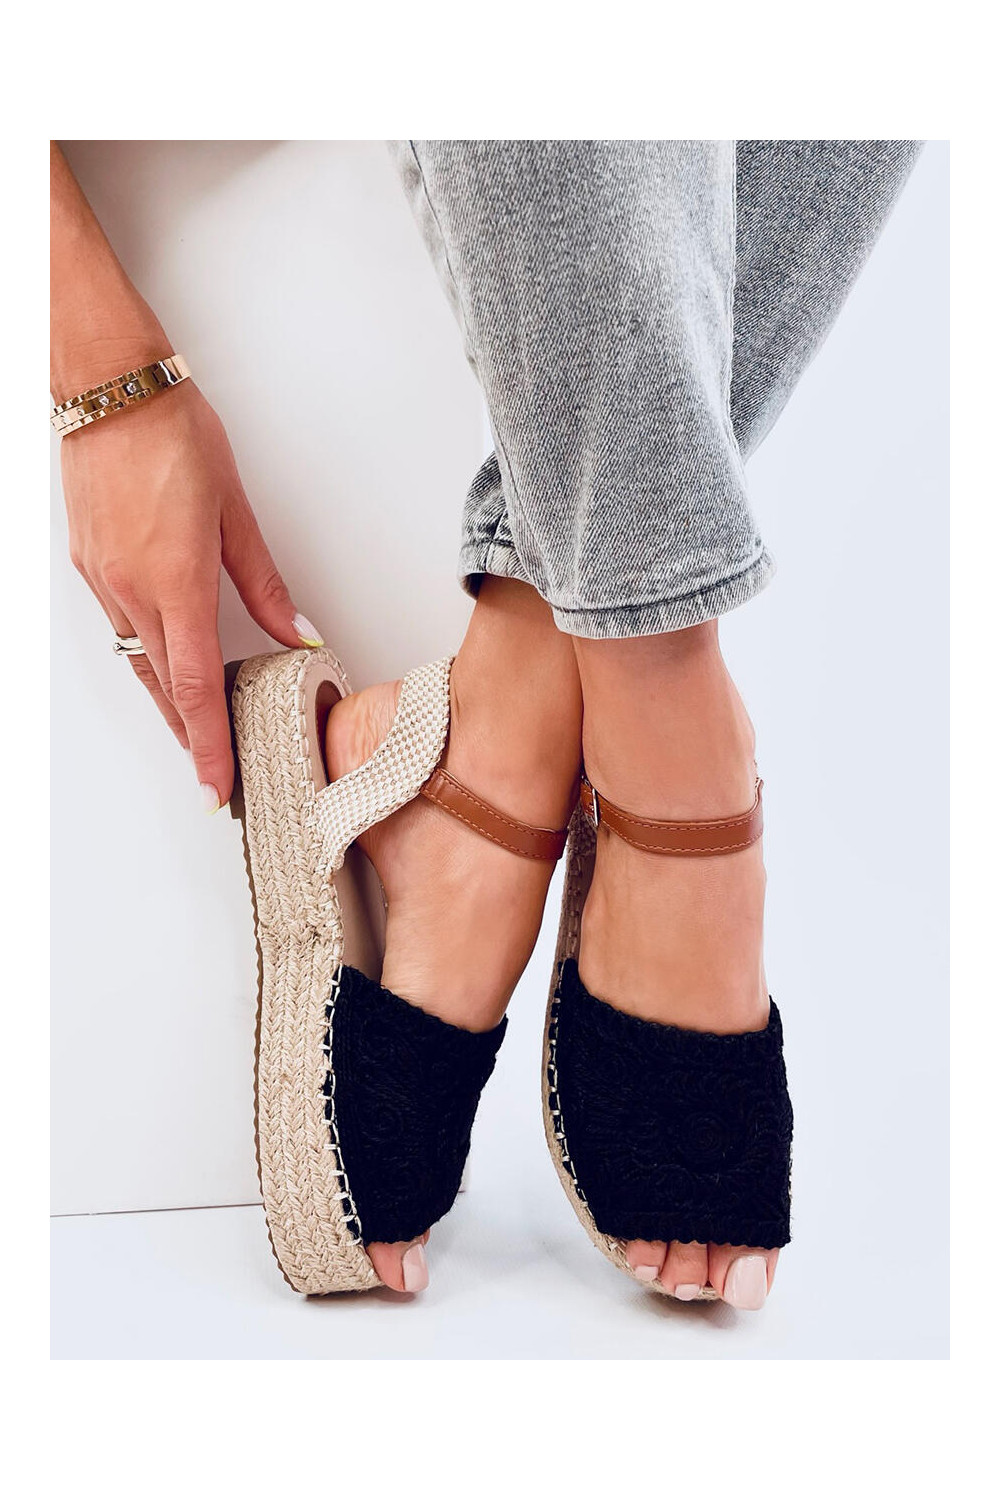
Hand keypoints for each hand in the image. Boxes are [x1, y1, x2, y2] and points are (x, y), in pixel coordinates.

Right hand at [61, 378, 319, 807]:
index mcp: (176, 581)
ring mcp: (105, 580)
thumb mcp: (235, 512)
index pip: (195, 687)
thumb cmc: (175, 435)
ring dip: (168, 704)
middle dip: (191, 739)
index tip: (217, 787)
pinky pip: (122, 628)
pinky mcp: (90, 565)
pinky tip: (167, 666)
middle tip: (215, 777)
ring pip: (140, 663)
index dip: (208, 745)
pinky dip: (148, 659)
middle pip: (165, 689)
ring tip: (197, 733)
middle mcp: (133, 589)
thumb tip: (298, 633)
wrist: (109, 388)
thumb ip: (264, 583)